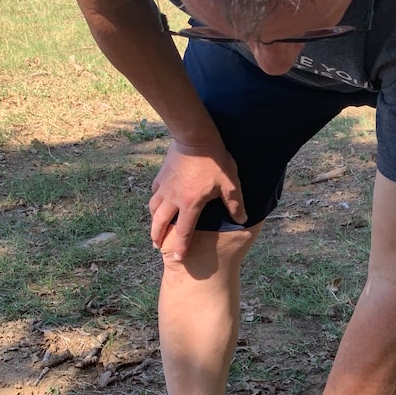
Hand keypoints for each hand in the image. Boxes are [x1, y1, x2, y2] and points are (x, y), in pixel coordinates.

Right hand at [149, 139, 246, 257]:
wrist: (195, 136)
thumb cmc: (215, 160)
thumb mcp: (230, 183)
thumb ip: (235, 204)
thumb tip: (242, 219)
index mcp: (190, 204)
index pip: (183, 232)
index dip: (181, 247)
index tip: (178, 258)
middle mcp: (173, 198)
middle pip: (160, 223)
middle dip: (157, 236)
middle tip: (157, 245)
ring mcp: (164, 186)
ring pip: (153, 207)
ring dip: (153, 219)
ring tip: (155, 226)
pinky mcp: (161, 175)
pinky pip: (155, 192)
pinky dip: (155, 200)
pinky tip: (157, 200)